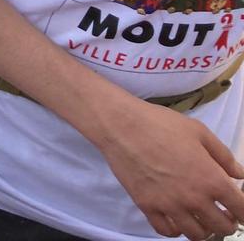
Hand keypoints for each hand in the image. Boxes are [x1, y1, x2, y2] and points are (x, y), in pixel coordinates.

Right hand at [94, 97, 243, 239]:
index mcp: (212, 179)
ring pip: (197, 234)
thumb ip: (223, 155)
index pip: (241, 210)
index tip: (240, 209)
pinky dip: (176, 229)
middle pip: (222, 227)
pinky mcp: (147, 207)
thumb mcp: (199, 132)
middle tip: (222, 212)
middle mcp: (194, 198)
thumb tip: (238, 174)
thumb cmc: (161, 124)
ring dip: (204, 228)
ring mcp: (170, 205)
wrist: (121, 125)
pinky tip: (176, 218)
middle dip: (228, 222)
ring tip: (200, 217)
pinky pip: (167, 231)